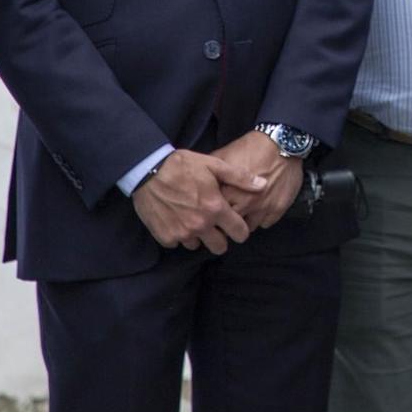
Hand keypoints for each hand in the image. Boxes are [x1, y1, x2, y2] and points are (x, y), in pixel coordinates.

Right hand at [131, 150, 262, 253]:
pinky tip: (178, 219)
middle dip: (221, 239)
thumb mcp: (214, 165)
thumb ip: (240, 178)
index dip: (241, 230)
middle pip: (219, 247)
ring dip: (198, 236)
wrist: (148, 171)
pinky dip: (179, 234)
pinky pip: (177, 243)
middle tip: (216, 225)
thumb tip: (263, 185)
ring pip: (197, 245)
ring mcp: (181, 233)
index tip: (236, 224)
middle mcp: (200, 225)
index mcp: (215, 209)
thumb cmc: (182, 165)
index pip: (239, 233)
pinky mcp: (165, 236)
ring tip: (194, 219)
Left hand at [212, 130, 303, 229]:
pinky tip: (259, 208)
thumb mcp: (224, 154)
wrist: (282, 143)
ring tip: (244, 212)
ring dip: (245, 221)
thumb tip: (198, 181)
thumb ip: (210, 172)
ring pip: (249, 227)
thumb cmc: (251, 148)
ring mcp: (264, 208)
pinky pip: (266, 223)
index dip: (213, 213)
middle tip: (228, 216)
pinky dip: (261, 218)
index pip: (215, 215)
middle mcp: (246, 204)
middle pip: (231, 225)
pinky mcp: (278, 209)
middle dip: (228, 222)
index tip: (213, 212)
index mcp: (229, 192)